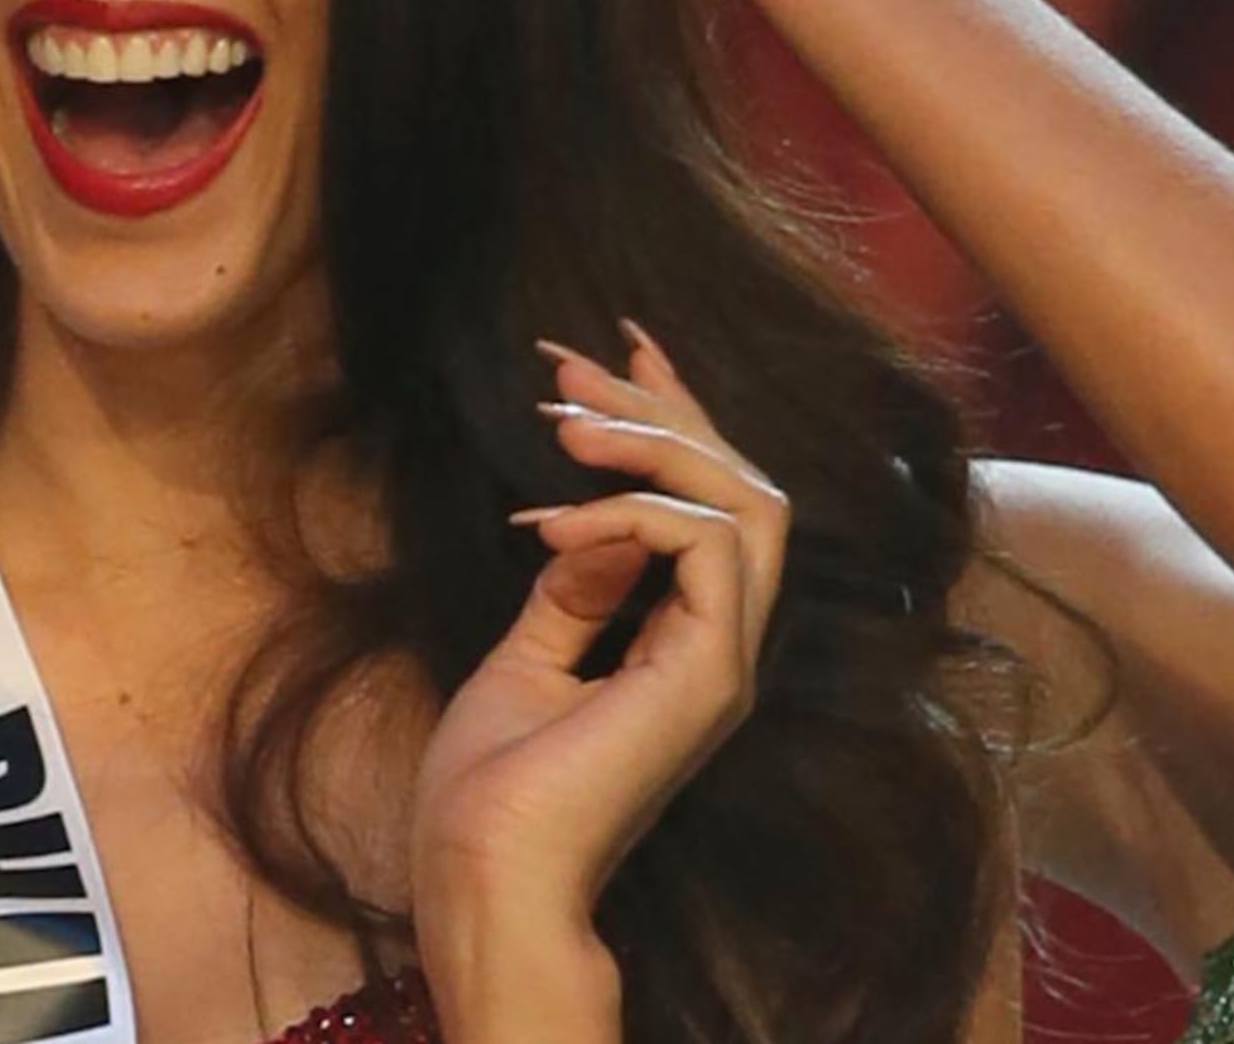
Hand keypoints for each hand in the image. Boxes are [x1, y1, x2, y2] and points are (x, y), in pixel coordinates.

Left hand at [411, 324, 789, 1026]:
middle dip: (664, 410)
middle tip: (574, 370)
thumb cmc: (492, 797)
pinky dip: (635, 510)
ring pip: (747, 503)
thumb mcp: (525, 659)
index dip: (676, 420)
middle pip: (746, 488)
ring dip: (656, 444)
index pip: (717, 508)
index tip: (617, 352)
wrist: (486, 880)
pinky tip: (557, 519)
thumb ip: (572, 589)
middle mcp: (725, 647)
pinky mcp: (708, 673)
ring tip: (566, 426)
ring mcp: (726, 662)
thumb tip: (592, 518)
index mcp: (691, 646)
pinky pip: (705, 545)